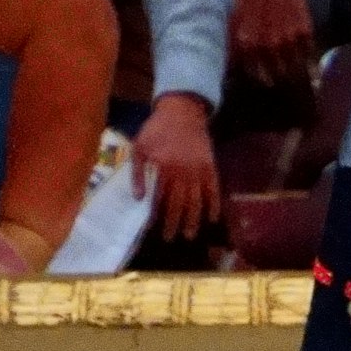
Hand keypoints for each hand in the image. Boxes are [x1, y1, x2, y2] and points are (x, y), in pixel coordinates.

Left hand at [136, 94, 223, 240]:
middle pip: (178, 204)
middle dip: (174, 223)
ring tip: (189, 235)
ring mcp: (198, 170)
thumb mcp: (139, 147)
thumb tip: (138, 198)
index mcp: (163, 167)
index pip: (159, 198)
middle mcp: (182, 172)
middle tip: (169, 239)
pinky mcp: (210, 167)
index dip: (156, 215)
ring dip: (193, 220)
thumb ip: (136, 173)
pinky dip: (213, 204)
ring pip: (196, 200)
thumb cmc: (156, 130)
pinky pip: (213, 190)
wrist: (181, 112)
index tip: (152, 229)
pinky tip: (212, 218)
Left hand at [230, 0, 316, 86]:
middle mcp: (268, 46)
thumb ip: (234, 45)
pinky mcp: (304, 32)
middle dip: (280, 80)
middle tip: (283, 81)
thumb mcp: (233, 19)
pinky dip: (310, 63)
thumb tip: (233, 68)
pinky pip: (309, 56)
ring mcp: (288, 40)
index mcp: (247, 45)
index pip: (257, 76)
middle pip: (277, 77)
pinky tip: (310, 67)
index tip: (267, 81)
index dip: (262, 80)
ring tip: (298, 79)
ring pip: (295, 71)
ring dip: (297, 76)